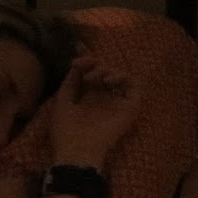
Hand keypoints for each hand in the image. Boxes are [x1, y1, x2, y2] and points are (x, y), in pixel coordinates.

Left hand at [49, 50, 141, 168]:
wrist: (77, 150)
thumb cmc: (66, 131)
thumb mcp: (63, 102)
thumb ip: (70, 82)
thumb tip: (76, 65)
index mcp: (89, 98)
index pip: (92, 72)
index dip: (88, 58)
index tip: (78, 46)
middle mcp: (105, 98)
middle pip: (105, 70)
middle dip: (93, 62)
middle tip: (82, 65)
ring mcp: (118, 102)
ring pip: (119, 75)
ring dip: (105, 69)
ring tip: (93, 78)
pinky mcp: (130, 107)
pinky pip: (133, 85)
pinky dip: (122, 76)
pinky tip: (108, 80)